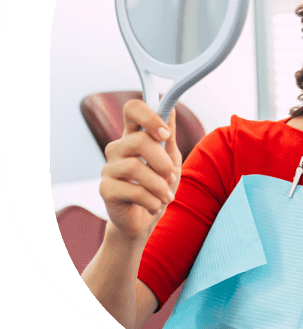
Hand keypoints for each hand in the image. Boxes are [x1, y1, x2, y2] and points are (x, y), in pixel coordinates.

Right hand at [100, 100, 181, 240]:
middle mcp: (118, 148)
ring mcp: (108, 168)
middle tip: (171, 176)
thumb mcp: (170, 158)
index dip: (149, 116)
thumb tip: (171, 108)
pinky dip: (152, 201)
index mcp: (134, 135)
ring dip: (159, 185)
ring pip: (135, 167)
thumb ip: (169, 135)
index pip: (132, 109)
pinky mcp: (105, 189)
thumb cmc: (158, 185)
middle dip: (162, 161)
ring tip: (166, 196)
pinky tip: (156, 206)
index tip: (165, 134)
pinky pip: (133, 191)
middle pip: (139, 140)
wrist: (145, 220)